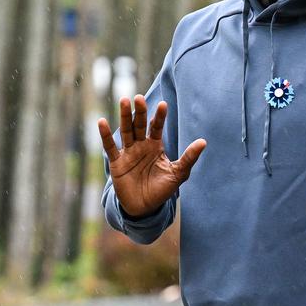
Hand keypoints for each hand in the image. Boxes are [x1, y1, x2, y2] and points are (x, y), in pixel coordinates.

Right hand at [97, 94, 205, 217]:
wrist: (144, 208)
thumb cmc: (162, 190)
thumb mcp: (178, 173)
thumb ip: (189, 157)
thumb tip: (203, 141)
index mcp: (155, 146)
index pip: (156, 127)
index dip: (159, 116)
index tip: (163, 104)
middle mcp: (141, 146)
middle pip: (139, 125)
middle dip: (139, 112)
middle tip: (139, 97)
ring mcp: (128, 153)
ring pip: (125, 131)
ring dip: (124, 116)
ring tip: (124, 100)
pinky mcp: (117, 163)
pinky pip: (110, 147)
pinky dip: (105, 135)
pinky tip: (102, 121)